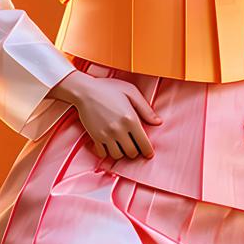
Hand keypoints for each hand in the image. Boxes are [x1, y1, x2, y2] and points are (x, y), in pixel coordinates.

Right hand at [47, 69, 162, 159]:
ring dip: (122, 152)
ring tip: (122, 144)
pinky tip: (110, 144)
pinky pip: (103, 153)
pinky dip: (107, 152)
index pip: (143, 143)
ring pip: (118, 155)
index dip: (148, 151)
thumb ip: (146, 109)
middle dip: (135, 151)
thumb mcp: (131, 92)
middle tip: (135, 145)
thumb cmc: (109, 88)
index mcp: (130, 119)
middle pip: (131, 152)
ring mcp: (105, 135)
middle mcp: (118, 130)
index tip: (149, 153)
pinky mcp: (95, 137)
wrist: (85, 90)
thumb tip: (158, 122)